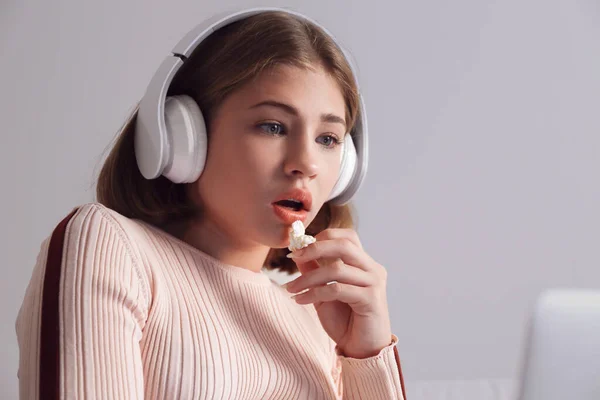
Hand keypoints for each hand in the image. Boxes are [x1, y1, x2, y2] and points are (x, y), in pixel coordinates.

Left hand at [284, 228, 392, 358]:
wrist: (361, 350)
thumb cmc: (345, 321)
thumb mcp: (323, 292)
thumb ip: (314, 271)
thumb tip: (297, 251)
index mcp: (364, 263)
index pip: (347, 236)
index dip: (323, 236)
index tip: (299, 246)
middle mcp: (372, 269)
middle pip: (344, 245)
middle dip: (315, 248)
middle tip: (293, 256)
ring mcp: (374, 283)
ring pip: (337, 269)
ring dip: (308, 277)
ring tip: (291, 288)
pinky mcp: (371, 300)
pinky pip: (337, 289)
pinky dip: (314, 293)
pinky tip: (301, 300)